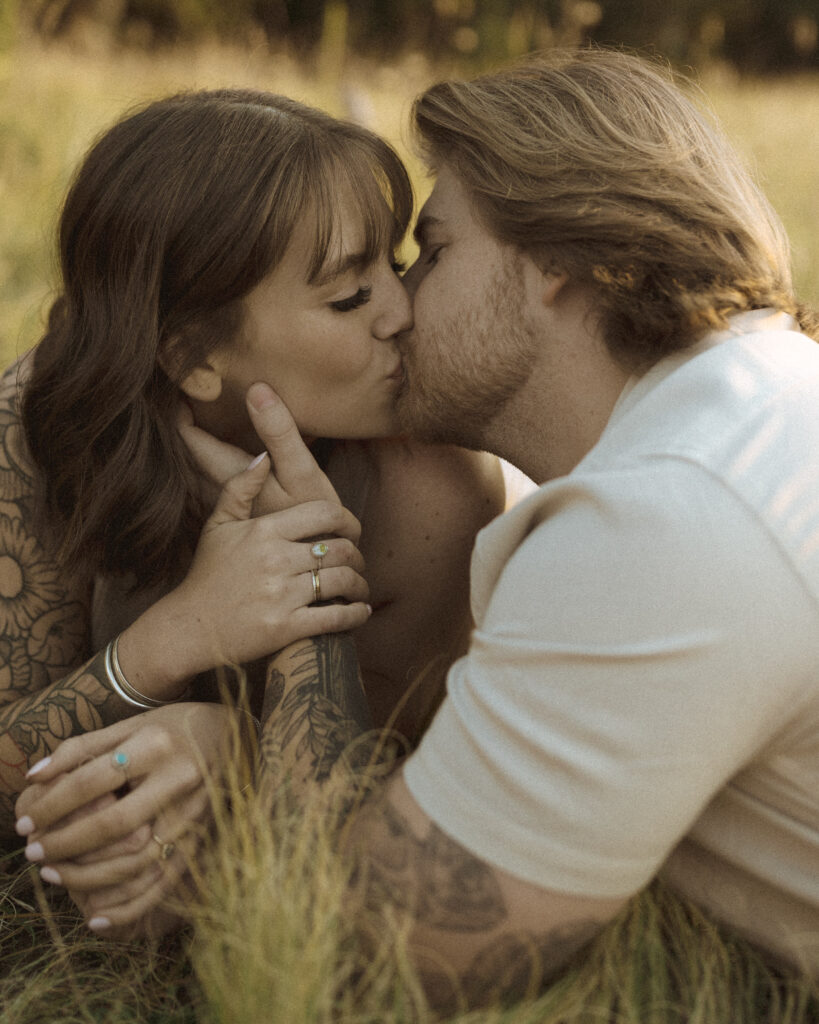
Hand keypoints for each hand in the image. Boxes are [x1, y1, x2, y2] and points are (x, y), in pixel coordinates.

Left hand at [14, 704, 237, 931]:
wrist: (235, 735)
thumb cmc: (173, 728)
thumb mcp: (131, 725)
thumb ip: (82, 747)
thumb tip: (34, 775)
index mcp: (156, 744)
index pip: (93, 780)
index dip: (52, 805)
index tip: (23, 822)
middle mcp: (178, 779)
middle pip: (113, 823)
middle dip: (65, 843)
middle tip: (32, 853)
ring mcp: (194, 812)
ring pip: (137, 860)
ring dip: (89, 876)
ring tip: (53, 876)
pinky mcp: (202, 839)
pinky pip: (164, 883)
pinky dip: (129, 907)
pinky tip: (96, 919)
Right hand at [122, 438, 370, 689]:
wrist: (189, 627)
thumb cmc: (207, 574)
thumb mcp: (217, 526)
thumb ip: (240, 488)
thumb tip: (265, 456)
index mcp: (263, 531)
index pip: (325, 514)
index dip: (348, 521)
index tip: (352, 532)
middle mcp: (275, 560)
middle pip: (340, 549)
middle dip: (357, 556)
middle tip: (358, 562)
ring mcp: (281, 595)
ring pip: (342, 581)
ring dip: (359, 584)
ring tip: (359, 586)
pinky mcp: (286, 627)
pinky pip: (335, 617)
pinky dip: (355, 614)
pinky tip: (360, 611)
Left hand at [179, 381, 340, 514]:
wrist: (320, 562)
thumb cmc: (313, 518)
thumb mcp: (303, 471)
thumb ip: (278, 432)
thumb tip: (255, 389)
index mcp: (231, 477)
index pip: (191, 439)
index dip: (182, 412)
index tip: (184, 388)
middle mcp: (220, 495)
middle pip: (186, 458)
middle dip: (183, 431)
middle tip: (185, 403)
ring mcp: (228, 510)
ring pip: (194, 476)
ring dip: (192, 454)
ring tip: (195, 429)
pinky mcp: (239, 521)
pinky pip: (209, 489)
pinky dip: (205, 470)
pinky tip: (217, 463)